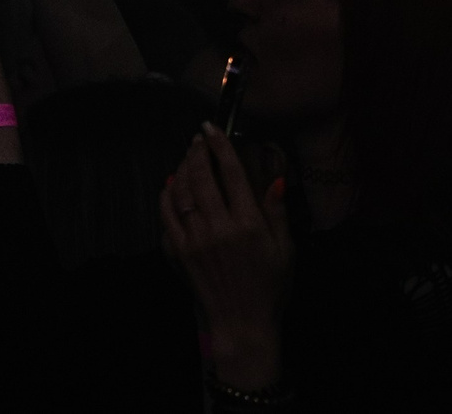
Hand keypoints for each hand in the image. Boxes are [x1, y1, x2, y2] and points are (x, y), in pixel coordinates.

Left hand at [161, 124, 291, 390]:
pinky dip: (166, 198)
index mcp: (247, 224)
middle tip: (198, 138)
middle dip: (197, 152)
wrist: (241, 324)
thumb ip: (278, 212)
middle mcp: (217, 228)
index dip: (220, 146)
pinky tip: (170, 187)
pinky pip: (165, 219)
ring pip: (180, 195)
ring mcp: (193, 242)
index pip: (230, 174)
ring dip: (181, 171)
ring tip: (186, 156)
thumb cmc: (270, 286)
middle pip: (201, 178)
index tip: (212, 128)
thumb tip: (276, 179)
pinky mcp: (178, 255)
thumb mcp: (285, 249)